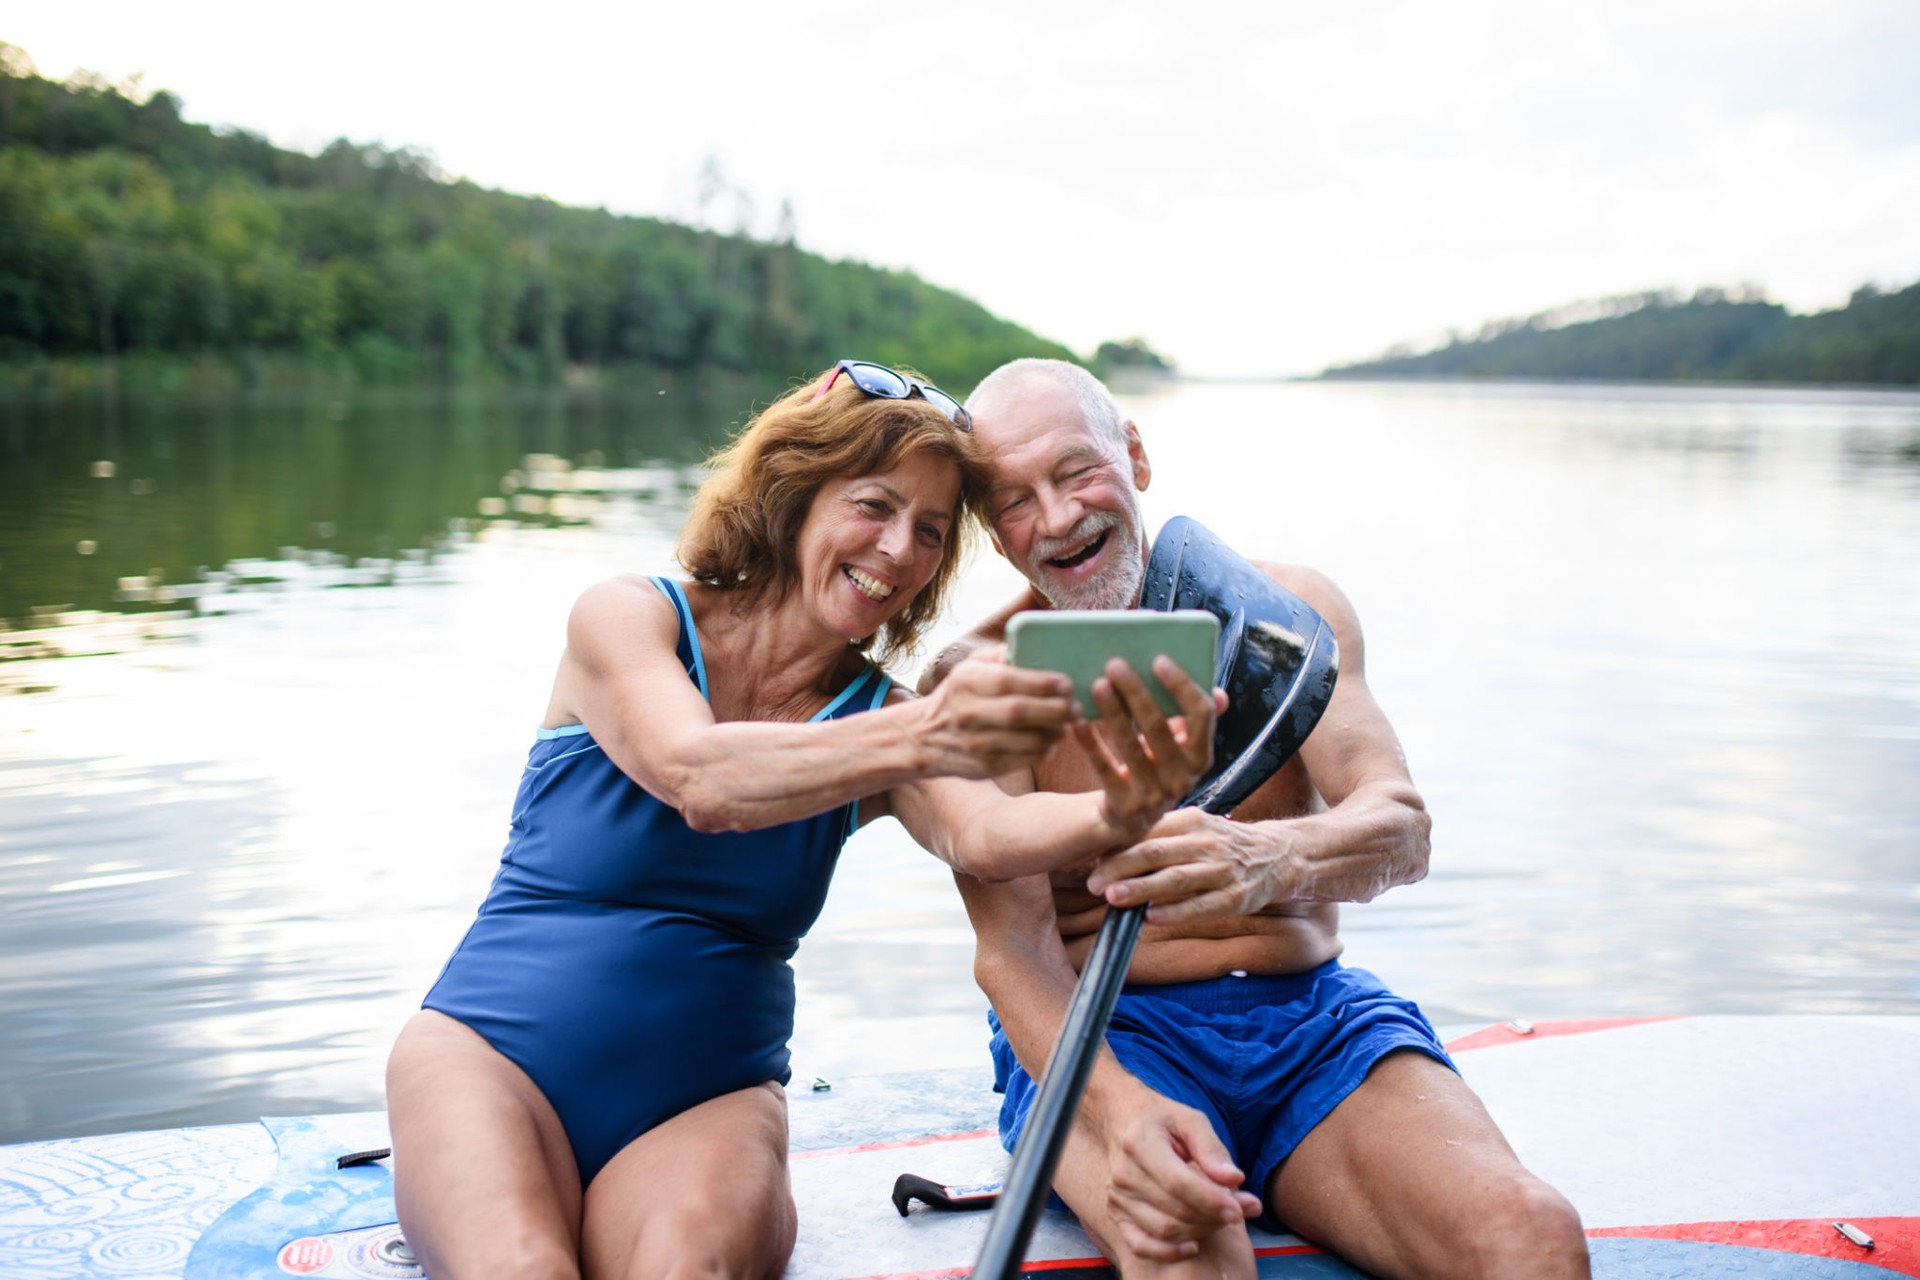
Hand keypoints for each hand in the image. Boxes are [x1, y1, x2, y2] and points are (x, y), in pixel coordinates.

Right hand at [913, 646, 1075, 777]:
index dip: (1043, 683)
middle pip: (1021, 712)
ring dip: (1056, 732)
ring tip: (1067, 723)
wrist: (922, 738)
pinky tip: (1051, 740)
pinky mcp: (985, 767)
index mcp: (965, 682)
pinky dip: (1045, 750)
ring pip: (1028, 740)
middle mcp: (968, 713)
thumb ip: (999, 656)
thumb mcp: (969, 668)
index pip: (1009, 681)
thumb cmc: (957, 696)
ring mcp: (976, 743)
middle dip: (1056, 709)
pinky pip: (1025, 759)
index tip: (1067, 683)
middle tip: (1076, 706)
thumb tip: (1033, 647)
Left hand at [1077, 656, 1222, 838]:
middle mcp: (1183, 779)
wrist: (1129, 816)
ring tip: (1097, 685)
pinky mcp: (1125, 807)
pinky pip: (1105, 769)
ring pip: (1130, 746)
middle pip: (1159, 727)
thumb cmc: (1155, 767)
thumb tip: (1220, 694)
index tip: (1158, 660)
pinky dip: (1091, 743)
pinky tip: (1078, 722)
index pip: (1201, 715)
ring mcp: (1155, 796)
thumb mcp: (1179, 748)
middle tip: (1115, 665)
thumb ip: (1194, 719)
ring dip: (1113, 712)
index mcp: (1201, 757)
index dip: (1181, 686)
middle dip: (1136, 692)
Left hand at [1086, 808, 1299, 923]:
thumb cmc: (1221, 843)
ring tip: (1115, 899)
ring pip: (1177, 879)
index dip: (1117, 846)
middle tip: (1095, 883)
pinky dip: (1176, 913)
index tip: (1091, 861)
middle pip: (1157, 852)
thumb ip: (1157, 834)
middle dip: (1122, 868)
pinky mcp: (1236, 897)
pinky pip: (1203, 906)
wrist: (1277, 855)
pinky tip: (1152, 918)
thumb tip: (1106, 849)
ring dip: (1143, 889)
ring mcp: (1223, 870)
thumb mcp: (1193, 826)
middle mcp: (1207, 842)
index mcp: (1191, 820)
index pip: (1148, 830)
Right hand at [1091, 1081, 1261, 1260]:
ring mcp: (1117, 1197)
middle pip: (1175, 1210)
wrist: (1121, 1121)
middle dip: (1214, 1216)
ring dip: (1201, 1230)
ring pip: (1164, 1229)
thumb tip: (1235, 1180)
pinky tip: (1193, 1246)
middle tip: (1242, 1211)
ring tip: (1223, 1218)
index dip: (1212, 1200)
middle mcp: (1124, 1174)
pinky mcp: (1117, 1213)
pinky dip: (1169, 1252)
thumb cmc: (1161, 1120)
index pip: (1178, 1182)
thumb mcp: (1190, 1120)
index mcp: (1140, 1144)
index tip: (1241, 1208)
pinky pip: (1141, 1244)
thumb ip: (1212, 1149)